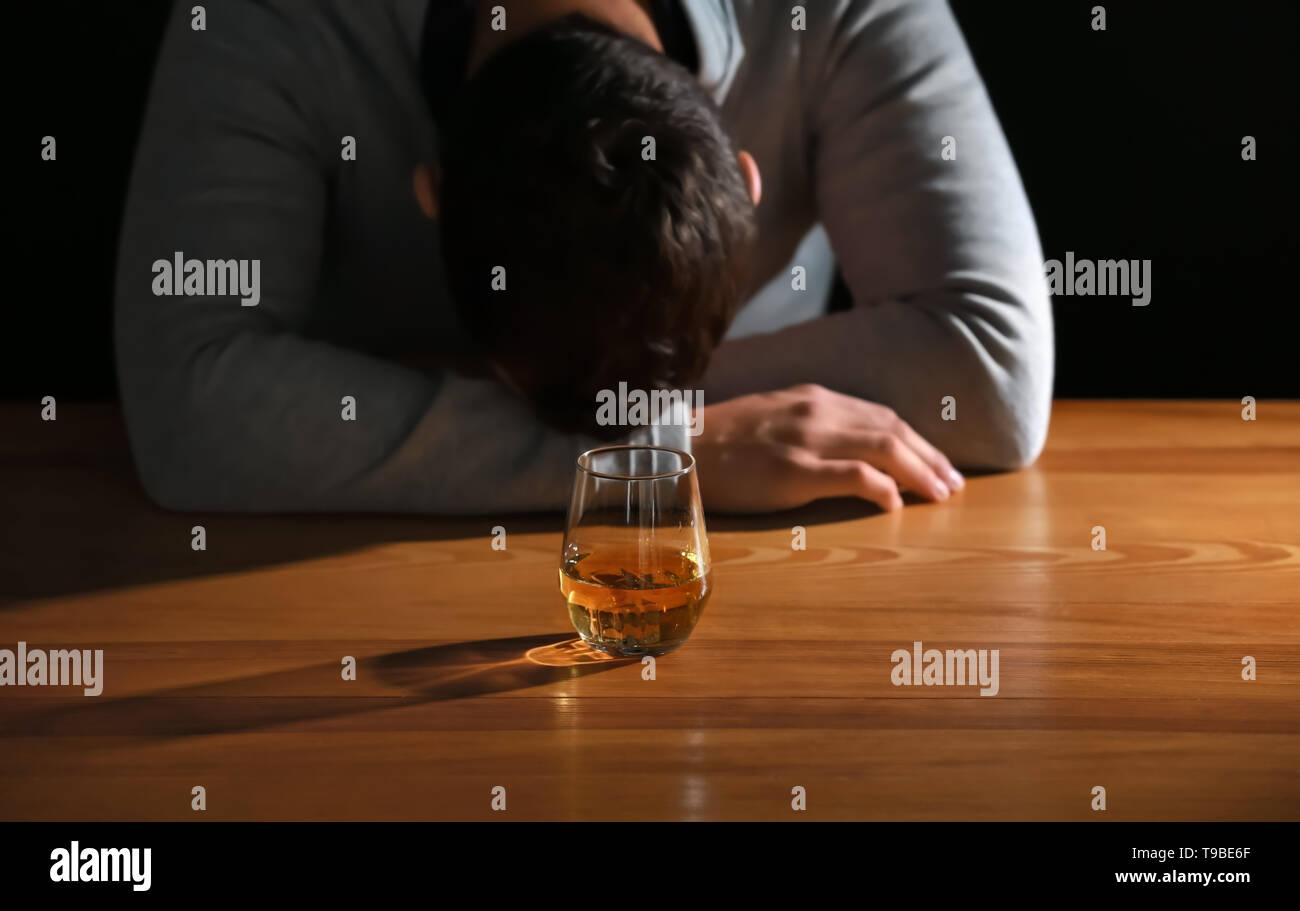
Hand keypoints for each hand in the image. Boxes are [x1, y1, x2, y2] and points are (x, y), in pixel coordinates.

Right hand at [692, 384, 962, 512]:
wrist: (677, 449)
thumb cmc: (719, 444)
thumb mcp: (771, 420)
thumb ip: (808, 428)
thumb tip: (843, 451)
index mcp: (813, 399)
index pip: (881, 415)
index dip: (917, 440)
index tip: (938, 463)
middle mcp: (817, 411)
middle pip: (892, 428)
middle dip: (929, 456)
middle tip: (953, 484)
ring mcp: (806, 439)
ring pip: (883, 446)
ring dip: (919, 472)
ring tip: (939, 495)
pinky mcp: (794, 469)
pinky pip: (853, 475)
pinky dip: (882, 487)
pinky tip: (896, 503)